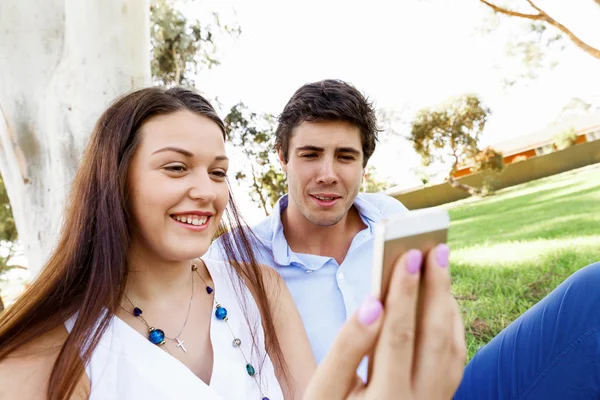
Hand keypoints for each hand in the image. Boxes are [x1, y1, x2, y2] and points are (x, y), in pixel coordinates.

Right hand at [304, 244, 465, 398]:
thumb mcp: (323, 390)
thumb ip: (346, 348)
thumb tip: (372, 305)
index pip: (398, 336)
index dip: (404, 294)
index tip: (409, 255)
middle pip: (435, 337)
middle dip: (436, 288)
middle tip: (435, 247)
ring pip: (452, 348)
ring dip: (447, 303)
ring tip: (441, 266)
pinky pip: (455, 361)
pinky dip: (452, 326)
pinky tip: (442, 302)